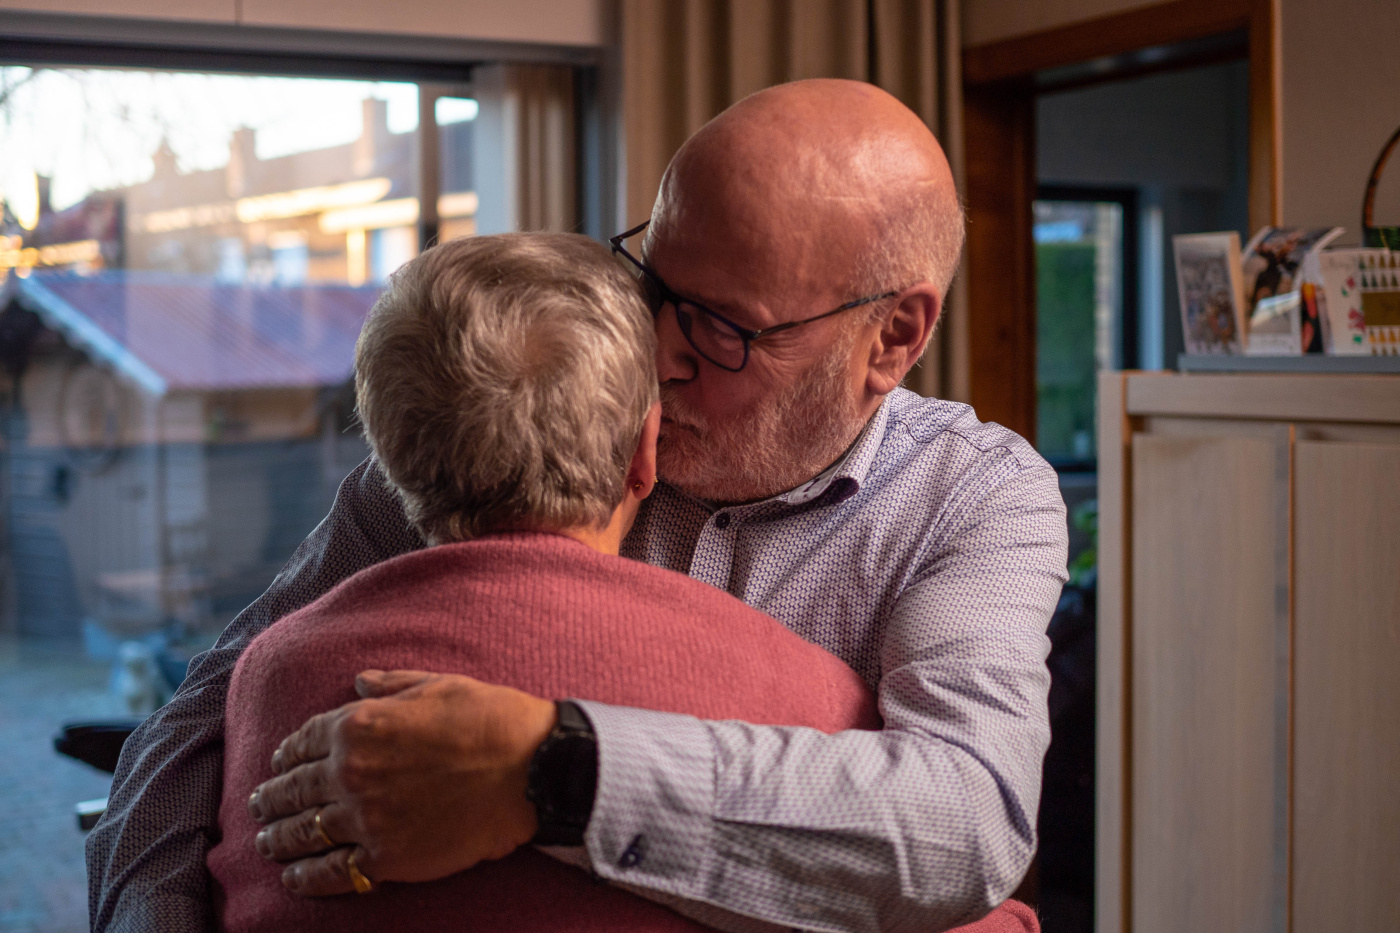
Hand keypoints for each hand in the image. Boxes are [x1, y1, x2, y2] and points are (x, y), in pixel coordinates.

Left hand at [246, 670, 556, 895]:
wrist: (531, 769)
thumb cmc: (491, 718)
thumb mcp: (438, 684)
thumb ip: (391, 685)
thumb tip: (360, 682)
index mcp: (360, 724)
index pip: (303, 740)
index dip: (286, 754)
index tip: (279, 763)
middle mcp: (351, 771)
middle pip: (293, 789)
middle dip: (271, 797)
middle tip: (258, 805)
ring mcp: (365, 817)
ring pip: (302, 832)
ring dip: (277, 838)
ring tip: (267, 842)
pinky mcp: (386, 857)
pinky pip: (331, 872)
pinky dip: (305, 877)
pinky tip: (293, 878)